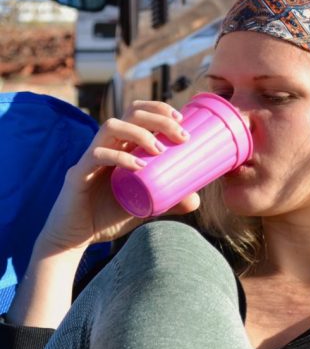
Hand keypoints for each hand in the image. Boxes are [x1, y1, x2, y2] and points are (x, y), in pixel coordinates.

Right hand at [36, 100, 195, 252]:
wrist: (74, 239)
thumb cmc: (107, 217)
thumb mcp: (145, 206)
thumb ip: (168, 201)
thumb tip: (196, 200)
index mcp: (120, 147)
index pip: (137, 113)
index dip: (158, 108)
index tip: (181, 118)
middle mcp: (105, 146)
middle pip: (130, 114)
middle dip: (158, 118)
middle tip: (181, 135)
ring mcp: (90, 158)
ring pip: (111, 126)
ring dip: (140, 132)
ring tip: (160, 150)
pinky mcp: (78, 175)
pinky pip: (97, 155)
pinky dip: (121, 157)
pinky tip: (139, 167)